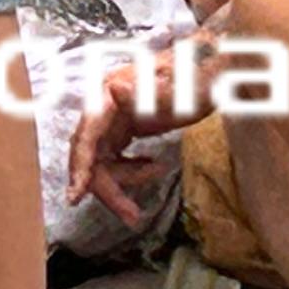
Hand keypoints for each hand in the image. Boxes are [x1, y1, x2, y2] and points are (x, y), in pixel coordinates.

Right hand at [64, 39, 208, 222]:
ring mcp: (113, 117)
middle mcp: (105, 105)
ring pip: (103, 161)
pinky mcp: (123, 126)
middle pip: (93, 155)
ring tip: (157, 174)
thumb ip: (146, 94)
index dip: (80, 166)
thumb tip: (113, 90)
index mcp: (110, 91)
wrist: (213, 72)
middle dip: (109, 187)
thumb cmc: (200, 78)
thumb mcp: (180, 90)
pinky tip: (153, 167)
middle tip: (132, 216)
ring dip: (123, 180)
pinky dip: (131, 169)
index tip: (75, 195)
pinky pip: (116, 157)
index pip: (87, 135)